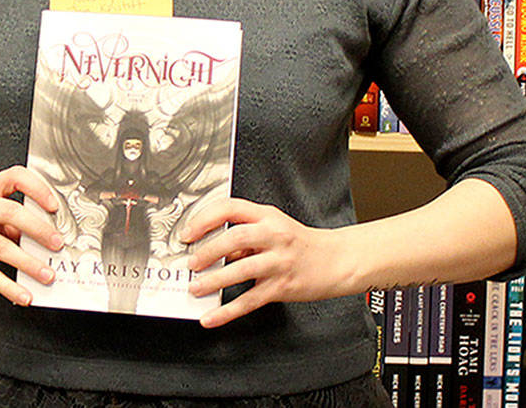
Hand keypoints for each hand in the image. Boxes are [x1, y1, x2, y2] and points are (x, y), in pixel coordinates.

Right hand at [0, 166, 63, 306]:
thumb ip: (10, 219)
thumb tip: (40, 236)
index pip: (15, 177)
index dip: (37, 188)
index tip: (54, 205)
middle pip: (12, 213)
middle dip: (39, 230)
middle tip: (56, 243)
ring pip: (2, 247)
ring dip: (29, 263)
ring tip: (46, 274)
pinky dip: (9, 286)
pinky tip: (23, 294)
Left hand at [180, 198, 351, 328]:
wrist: (337, 260)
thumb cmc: (302, 244)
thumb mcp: (274, 228)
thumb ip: (245, 237)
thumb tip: (213, 251)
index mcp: (267, 216)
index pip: (230, 208)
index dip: (204, 219)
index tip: (188, 233)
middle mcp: (273, 235)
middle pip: (234, 237)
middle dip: (207, 251)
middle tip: (191, 263)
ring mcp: (279, 261)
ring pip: (240, 269)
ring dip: (213, 280)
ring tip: (196, 287)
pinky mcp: (282, 286)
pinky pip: (249, 300)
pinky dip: (227, 311)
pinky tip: (212, 317)